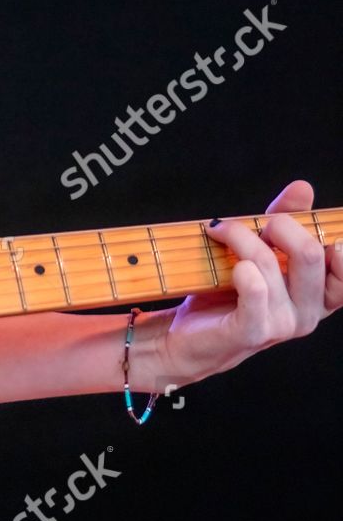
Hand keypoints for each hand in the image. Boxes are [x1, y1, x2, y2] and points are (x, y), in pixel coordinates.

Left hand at [155, 179, 342, 389]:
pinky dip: (239, 265)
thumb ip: (286, 219)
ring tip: (220, 232)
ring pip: (269, 262)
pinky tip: (229, 263)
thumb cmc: (230, 289)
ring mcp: (282, 325)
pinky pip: (253, 288)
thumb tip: (303, 187)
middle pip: (311, 253)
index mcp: (318, 295)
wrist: (192, 333)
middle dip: (278, 225)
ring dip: (239, 235)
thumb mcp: (263, 249)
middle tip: (253, 225)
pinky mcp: (252, 331)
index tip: (313, 225)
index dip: (338, 244)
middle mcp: (308, 313)